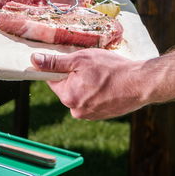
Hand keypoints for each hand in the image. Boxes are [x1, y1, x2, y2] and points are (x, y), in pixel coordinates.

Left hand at [31, 49, 150, 119]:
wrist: (140, 83)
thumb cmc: (111, 69)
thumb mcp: (80, 60)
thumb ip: (55, 62)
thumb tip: (34, 61)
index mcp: (68, 97)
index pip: (52, 80)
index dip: (60, 67)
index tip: (71, 61)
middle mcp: (77, 111)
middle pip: (66, 88)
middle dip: (75, 76)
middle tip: (91, 67)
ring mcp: (90, 115)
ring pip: (80, 93)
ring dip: (86, 83)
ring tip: (101, 75)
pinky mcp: (101, 115)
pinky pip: (91, 100)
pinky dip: (96, 91)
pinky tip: (107, 83)